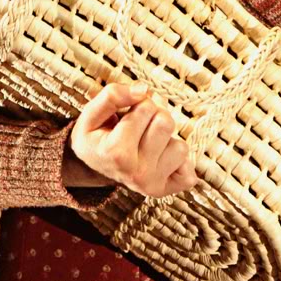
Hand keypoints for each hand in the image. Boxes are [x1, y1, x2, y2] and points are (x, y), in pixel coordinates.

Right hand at [65, 82, 198, 197]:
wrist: (92, 167)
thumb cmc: (95, 137)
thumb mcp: (91, 113)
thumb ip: (112, 95)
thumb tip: (144, 90)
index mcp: (116, 153)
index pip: (146, 108)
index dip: (138, 104)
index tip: (126, 115)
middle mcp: (136, 173)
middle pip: (166, 123)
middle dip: (154, 117)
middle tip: (138, 127)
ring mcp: (152, 184)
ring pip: (181, 146)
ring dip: (165, 140)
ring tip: (146, 144)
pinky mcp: (166, 191)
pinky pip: (190, 168)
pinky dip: (177, 160)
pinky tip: (159, 159)